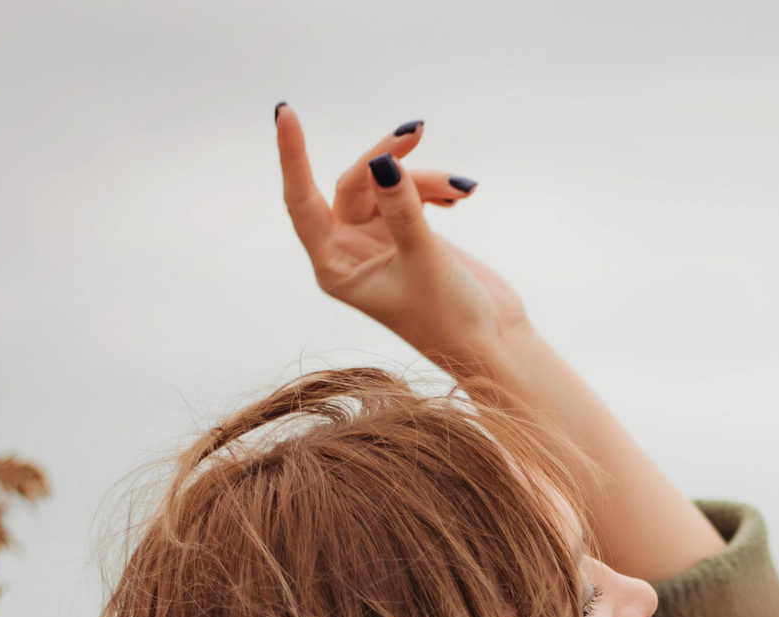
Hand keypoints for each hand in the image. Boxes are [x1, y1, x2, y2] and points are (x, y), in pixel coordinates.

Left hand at [276, 106, 525, 370]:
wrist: (492, 342)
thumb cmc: (450, 318)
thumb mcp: (423, 259)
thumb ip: (401, 209)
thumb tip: (381, 160)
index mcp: (335, 267)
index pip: (301, 201)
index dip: (292, 156)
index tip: (286, 113)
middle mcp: (349, 251)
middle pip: (355, 183)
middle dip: (387, 159)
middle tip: (416, 133)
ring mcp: (378, 240)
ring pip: (389, 184)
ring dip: (424, 180)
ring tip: (460, 190)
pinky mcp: (407, 232)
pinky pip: (411, 191)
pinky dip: (435, 188)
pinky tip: (460, 196)